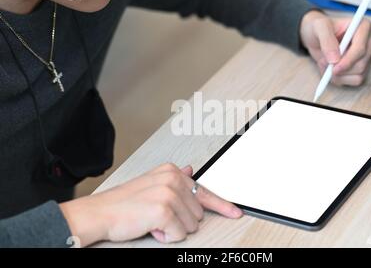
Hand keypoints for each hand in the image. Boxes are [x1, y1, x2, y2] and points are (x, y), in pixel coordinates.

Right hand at [60, 163, 241, 246]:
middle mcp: (173, 178)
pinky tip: (151, 227)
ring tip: (152, 220)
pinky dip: (166, 237)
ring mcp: (169, 193)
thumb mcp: (152, 184)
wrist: (99, 213)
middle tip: (157, 215)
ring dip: (172, 229)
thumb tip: (191, 170)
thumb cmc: (124, 203)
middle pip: (198, 213)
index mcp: (172, 171)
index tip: (235, 212)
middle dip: (180, 220)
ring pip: (191, 225)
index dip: (222, 205)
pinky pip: (179, 235)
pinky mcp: (164, 210)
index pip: (205, 191)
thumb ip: (175, 180)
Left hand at [300, 11, 370, 85]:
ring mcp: (368, 55)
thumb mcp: (319, 27)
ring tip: (326, 64)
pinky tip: (332, 70)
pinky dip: (341, 79)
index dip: (347, 61)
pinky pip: (356, 80)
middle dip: (341, 69)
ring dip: (339, 75)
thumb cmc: (319, 28)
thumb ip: (327, 40)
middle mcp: (369, 40)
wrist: (315, 37)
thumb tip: (335, 59)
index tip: (333, 66)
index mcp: (363, 26)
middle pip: (361, 64)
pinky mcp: (363, 67)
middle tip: (324, 63)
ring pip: (359, 74)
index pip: (361, 49)